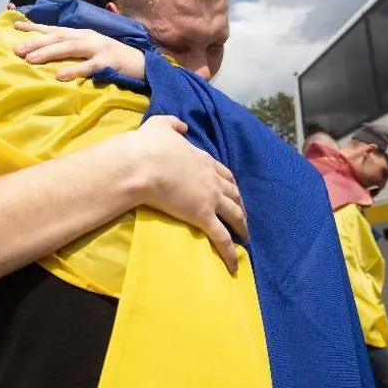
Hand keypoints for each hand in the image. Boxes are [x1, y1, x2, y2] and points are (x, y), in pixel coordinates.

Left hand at [13, 20, 145, 81]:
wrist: (141, 63)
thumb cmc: (111, 57)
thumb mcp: (89, 47)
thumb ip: (72, 46)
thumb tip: (49, 49)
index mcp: (81, 33)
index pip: (54, 28)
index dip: (34, 27)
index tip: (15, 26)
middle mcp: (87, 37)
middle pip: (57, 36)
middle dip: (36, 42)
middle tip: (16, 49)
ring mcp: (97, 48)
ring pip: (69, 47)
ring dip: (48, 53)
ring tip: (30, 60)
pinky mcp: (107, 61)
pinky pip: (88, 66)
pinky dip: (74, 70)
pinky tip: (59, 76)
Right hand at [125, 115, 247, 273]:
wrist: (141, 163)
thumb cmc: (147, 146)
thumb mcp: (160, 125)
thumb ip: (173, 123)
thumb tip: (183, 125)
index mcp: (202, 159)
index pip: (222, 173)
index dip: (228, 183)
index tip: (231, 191)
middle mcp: (211, 179)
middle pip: (233, 194)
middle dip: (240, 205)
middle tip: (242, 216)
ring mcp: (210, 198)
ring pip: (234, 215)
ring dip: (242, 226)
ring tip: (245, 237)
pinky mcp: (203, 216)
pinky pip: (222, 238)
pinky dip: (230, 252)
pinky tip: (234, 264)